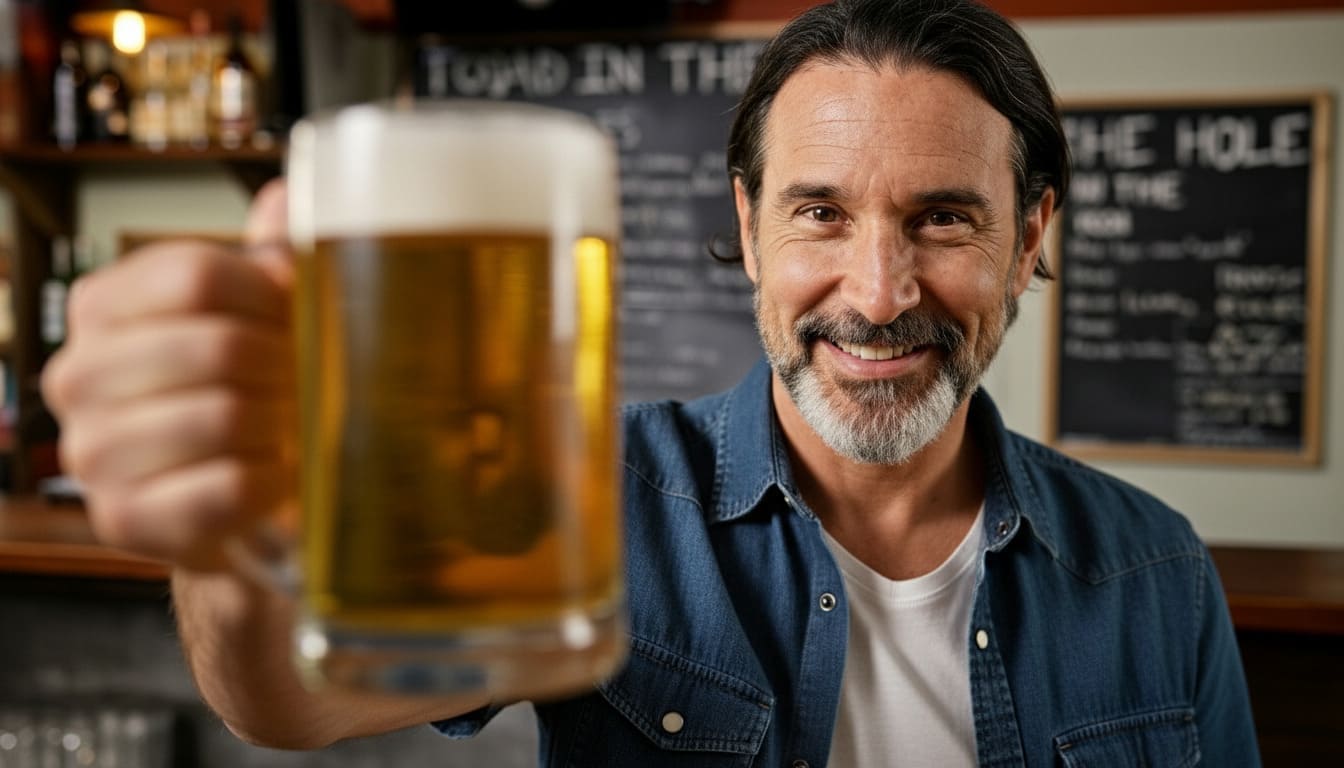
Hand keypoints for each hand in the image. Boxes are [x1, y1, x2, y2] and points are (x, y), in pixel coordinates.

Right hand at [41, 179, 297, 571]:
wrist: (234, 509)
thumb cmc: (246, 398)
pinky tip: (277, 476)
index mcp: (103, 307)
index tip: (295, 315)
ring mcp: (91, 452)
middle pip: (214, 345)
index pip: (196, 274)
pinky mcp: (122, 518)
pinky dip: (271, 481)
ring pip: (222, 416)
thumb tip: (291, 195)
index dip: (270, 294)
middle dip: (282, 366)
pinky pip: (223, 487)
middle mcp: (76, 374)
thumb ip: (269, 260)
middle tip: (304, 383)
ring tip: (292, 429)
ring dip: (281, 426)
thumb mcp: (256, 320)